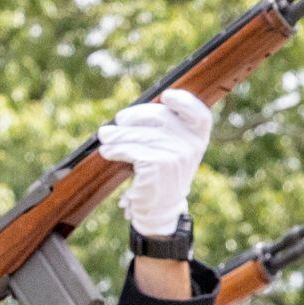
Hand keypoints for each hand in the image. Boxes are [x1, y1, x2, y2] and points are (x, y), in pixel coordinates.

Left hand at [97, 89, 213, 236]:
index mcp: (198, 137)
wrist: (159, 208)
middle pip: (159, 117)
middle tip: (117, 122)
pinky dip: (115, 149)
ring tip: (105, 136)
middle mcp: (192, 144)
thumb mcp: (171, 148)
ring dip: (117, 135)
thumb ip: (164, 128)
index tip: (166, 96)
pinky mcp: (160, 165)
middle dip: (133, 117)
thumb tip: (131, 112)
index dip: (184, 101)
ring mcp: (178, 154)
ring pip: (139, 135)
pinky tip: (108, 151)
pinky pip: (132, 150)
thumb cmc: (160, 172)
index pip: (198, 113)